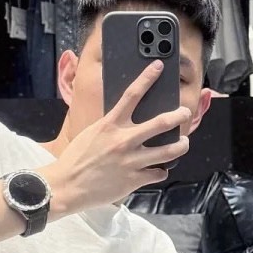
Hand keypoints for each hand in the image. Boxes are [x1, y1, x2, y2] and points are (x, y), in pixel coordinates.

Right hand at [44, 62, 191, 216]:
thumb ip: (112, 126)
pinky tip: (158, 170)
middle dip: (179, 115)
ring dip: (181, 146)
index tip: (158, 66)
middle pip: (161, 123)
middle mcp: (123, 140)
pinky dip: (160, 171)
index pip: (132, 95)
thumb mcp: (92, 133)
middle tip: (186, 113)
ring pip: (169, 151)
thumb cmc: (77, 159)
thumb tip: (129, 120)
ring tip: (183, 143)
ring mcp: (131, 161)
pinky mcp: (134, 180)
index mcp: (110, 125)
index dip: (147, 78)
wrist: (66, 186)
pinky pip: (159, 173)